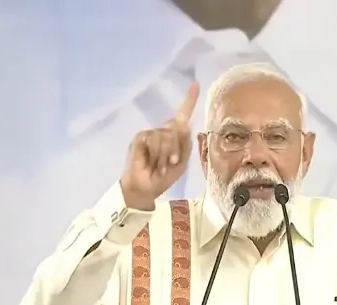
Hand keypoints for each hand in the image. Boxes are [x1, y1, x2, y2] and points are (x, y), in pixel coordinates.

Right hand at [120, 83, 199, 209]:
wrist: (147, 188)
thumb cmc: (164, 177)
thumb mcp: (181, 163)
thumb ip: (185, 144)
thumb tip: (183, 125)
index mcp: (175, 136)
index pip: (183, 115)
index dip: (189, 100)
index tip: (196, 84)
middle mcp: (163, 131)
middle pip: (177, 129)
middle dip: (175, 149)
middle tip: (170, 164)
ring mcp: (151, 133)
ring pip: (166, 136)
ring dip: (165, 155)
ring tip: (159, 166)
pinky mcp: (140, 137)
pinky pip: (154, 139)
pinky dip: (156, 154)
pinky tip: (151, 163)